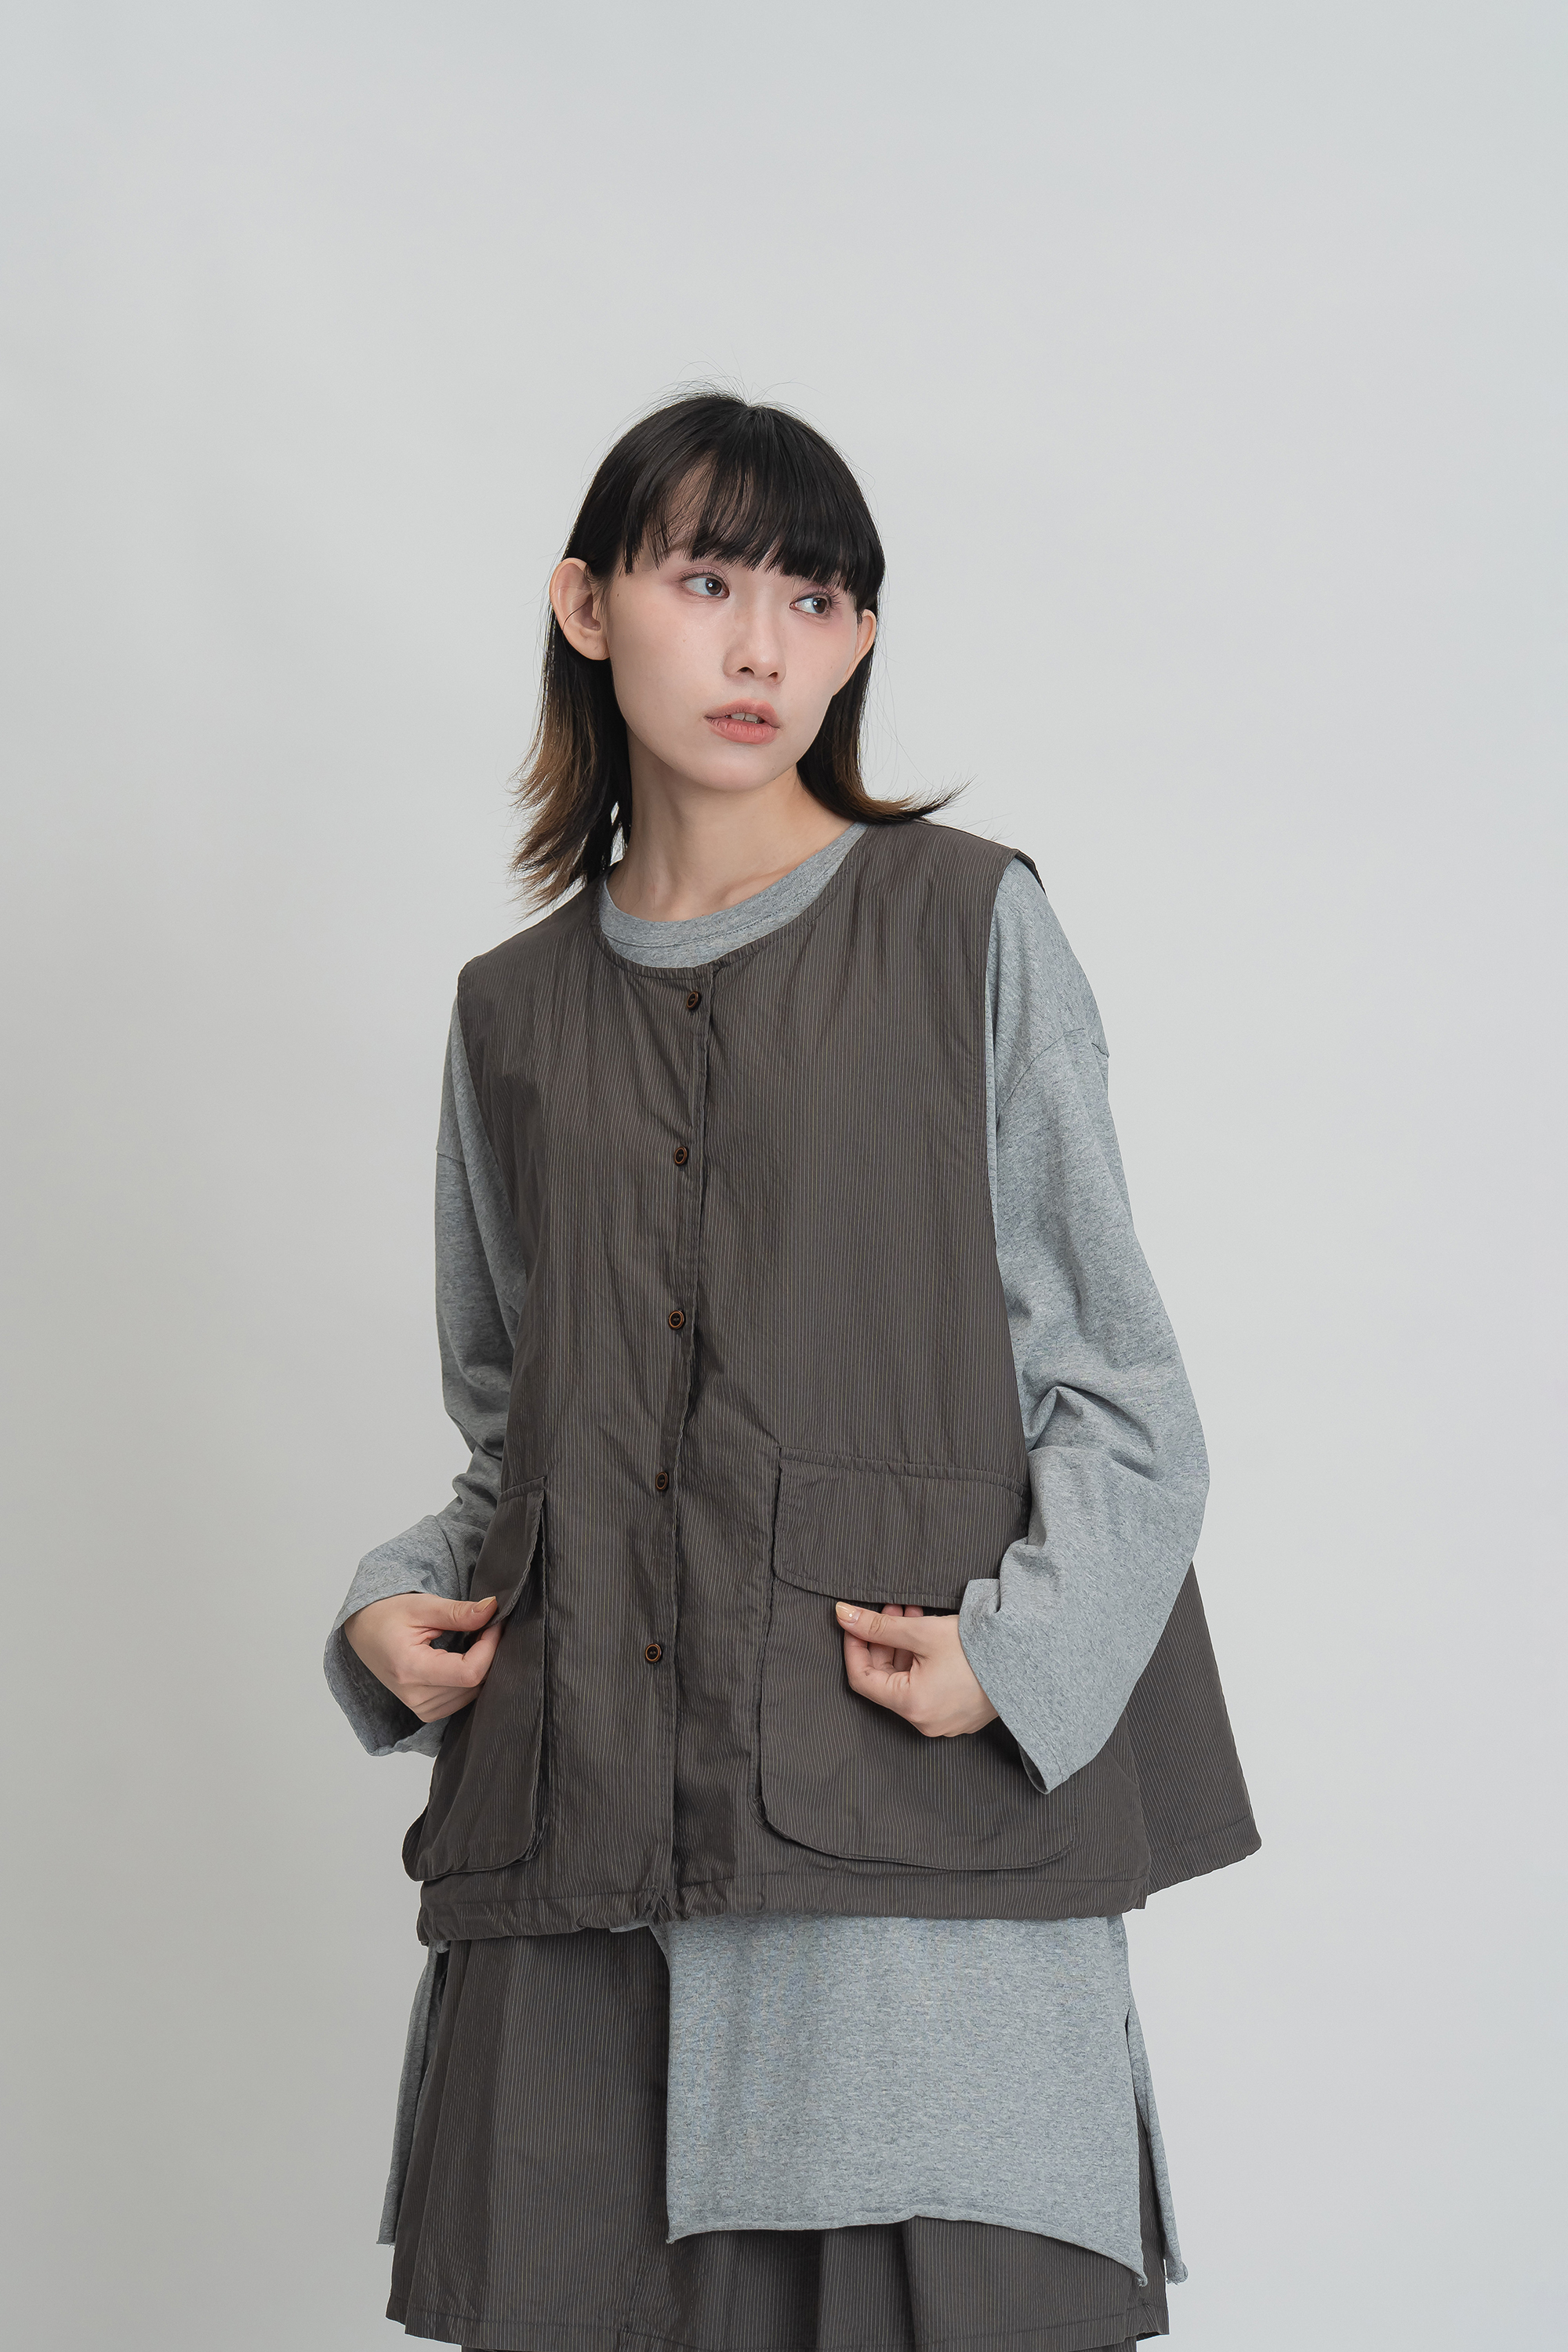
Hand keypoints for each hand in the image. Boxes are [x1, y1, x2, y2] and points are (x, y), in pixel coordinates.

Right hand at [344, 1591, 500, 1723]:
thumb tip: (492, 1610)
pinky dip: (469, 1680)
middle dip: (488, 1654)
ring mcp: (420, 1707)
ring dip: (480, 1667)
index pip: (468, 1673)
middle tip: (486, 1627)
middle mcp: (415, 1696)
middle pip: (473, 1684)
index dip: (490, 1648)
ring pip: (471, 1694)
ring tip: (471, 1640)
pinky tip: (463, 1658)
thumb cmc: (387, 1615)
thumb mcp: (422, 1606)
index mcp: (410, 1669)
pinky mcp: (425, 1711)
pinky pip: (462, 1700)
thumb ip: (457, 1612)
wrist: (365, 1630)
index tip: (495, 1624)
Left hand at [834, 1601, 998, 1737]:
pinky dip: (921, 1661)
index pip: (861, 1679)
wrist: (1029, 1660)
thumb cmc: (976, 1649)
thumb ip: (878, 1626)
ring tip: (910, 1612)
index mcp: (911, 1707)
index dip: (854, 1646)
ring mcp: (945, 1721)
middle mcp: (925, 1722)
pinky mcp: (960, 1714)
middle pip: (887, 1679)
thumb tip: (842, 1615)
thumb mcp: (922, 1632)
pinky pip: (928, 1688)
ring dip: (903, 1646)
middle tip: (891, 1608)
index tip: (853, 1622)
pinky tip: (928, 1633)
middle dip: (884, 1640)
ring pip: (908, 1681)